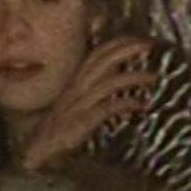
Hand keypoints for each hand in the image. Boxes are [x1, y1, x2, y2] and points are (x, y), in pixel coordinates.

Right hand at [18, 36, 158, 170]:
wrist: (38, 151)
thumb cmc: (60, 128)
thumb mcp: (77, 103)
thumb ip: (95, 88)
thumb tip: (118, 76)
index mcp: (76, 82)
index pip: (97, 54)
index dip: (118, 44)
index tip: (139, 39)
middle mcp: (76, 89)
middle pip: (102, 61)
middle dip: (126, 50)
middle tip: (149, 45)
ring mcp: (78, 105)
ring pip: (107, 82)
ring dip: (132, 77)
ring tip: (153, 77)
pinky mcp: (81, 122)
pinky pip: (107, 108)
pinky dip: (125, 103)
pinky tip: (140, 105)